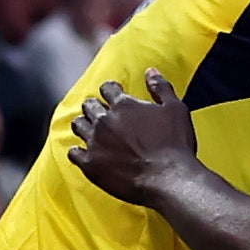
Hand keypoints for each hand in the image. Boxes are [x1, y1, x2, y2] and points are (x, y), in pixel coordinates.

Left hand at [67, 69, 201, 207]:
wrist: (168, 178)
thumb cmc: (175, 145)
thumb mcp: (175, 109)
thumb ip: (161, 88)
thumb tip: (150, 71)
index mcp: (124, 106)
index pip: (108, 89)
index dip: (111, 90)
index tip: (114, 94)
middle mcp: (104, 121)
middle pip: (89, 106)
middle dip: (94, 107)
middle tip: (101, 112)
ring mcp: (95, 143)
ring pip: (78, 126)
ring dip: (84, 125)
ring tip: (91, 130)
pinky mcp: (90, 164)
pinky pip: (74, 153)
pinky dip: (78, 151)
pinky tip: (85, 153)